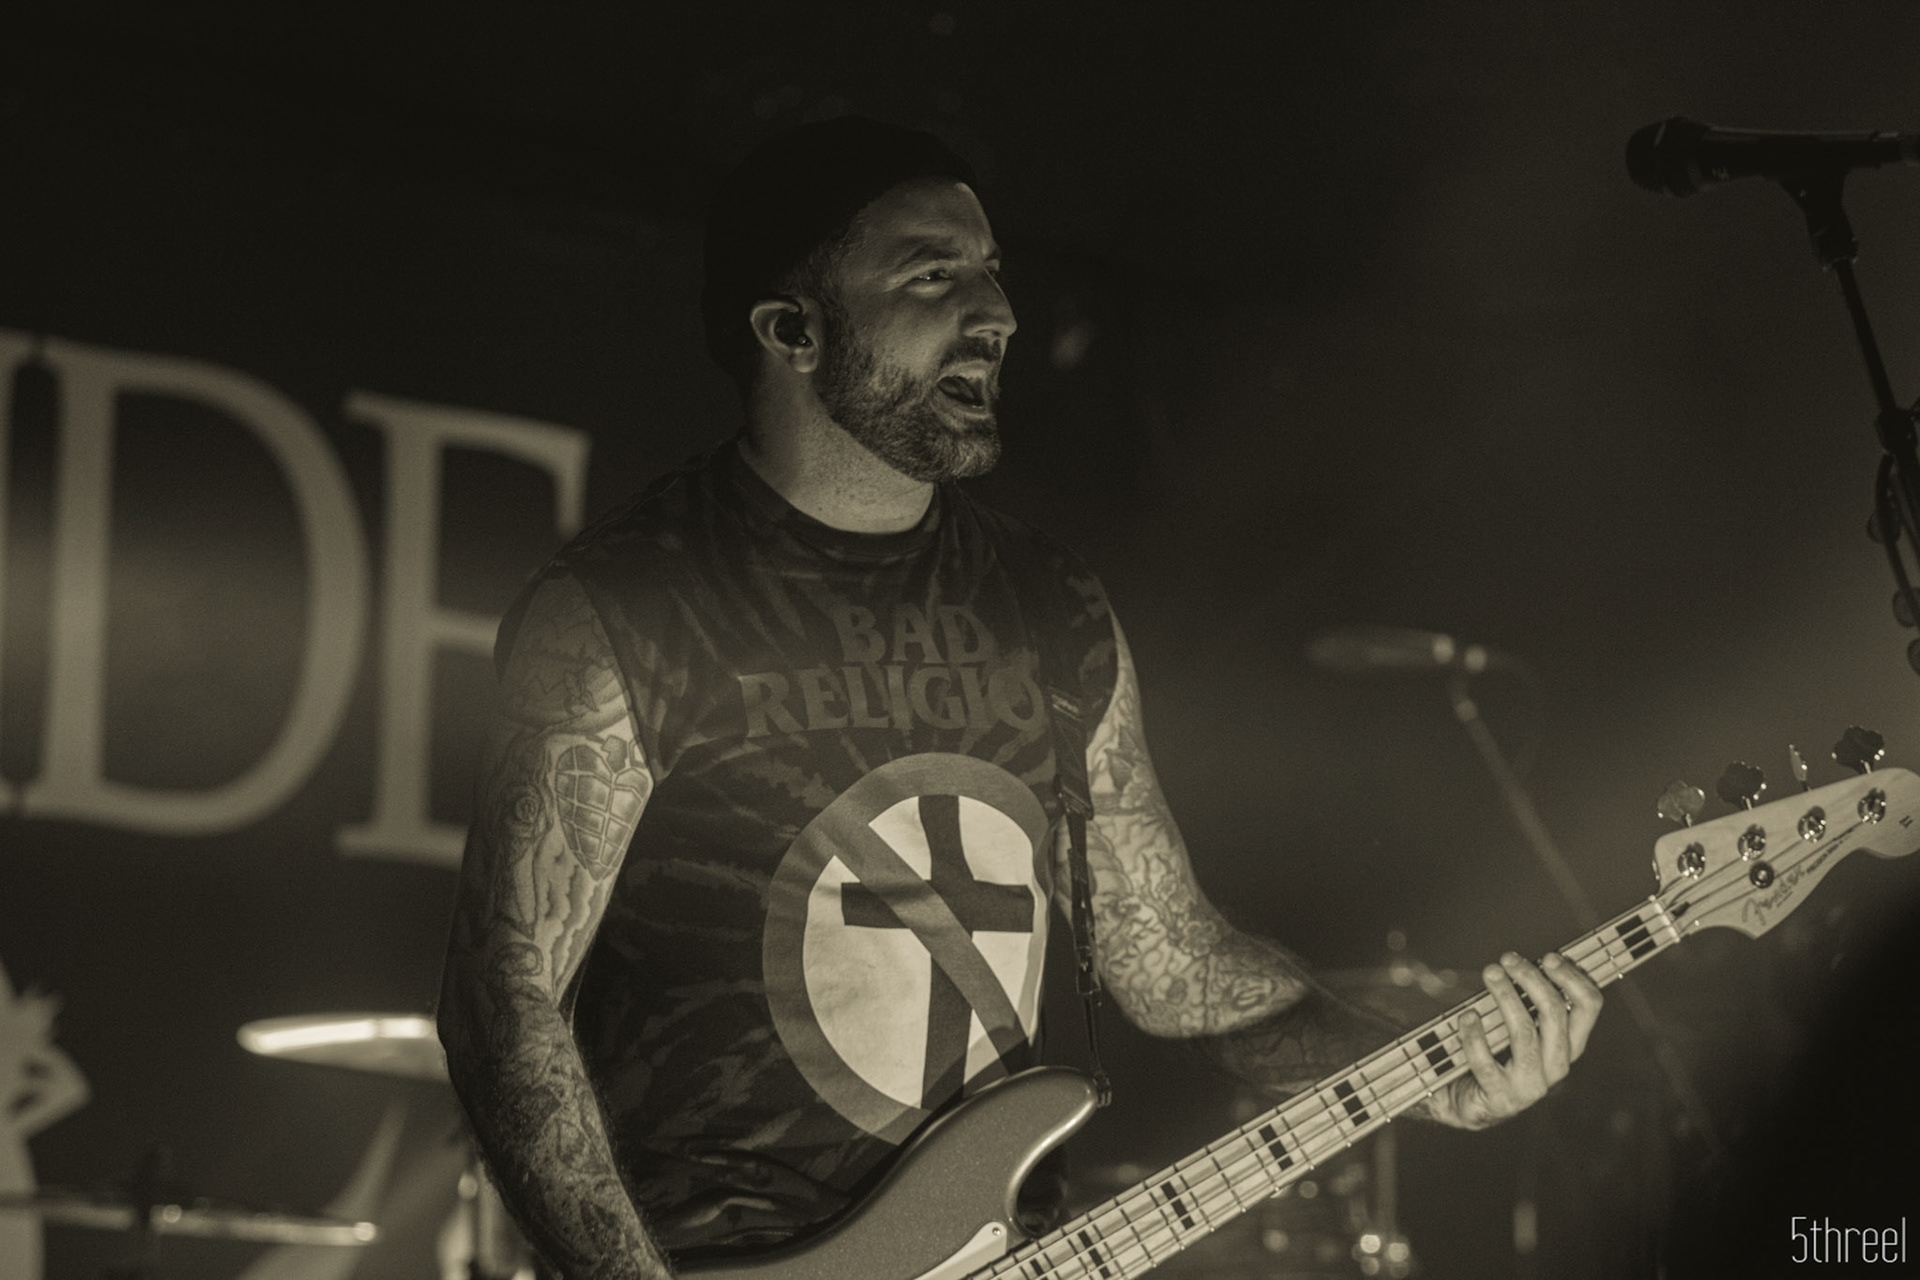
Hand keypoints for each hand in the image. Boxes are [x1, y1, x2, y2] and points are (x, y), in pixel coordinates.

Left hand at [1421, 951, 1602, 1130]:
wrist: (1469, 1100)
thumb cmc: (1496, 1052)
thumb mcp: (1519, 1024)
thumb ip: (1529, 1001)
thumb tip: (1526, 960)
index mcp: (1569, 1045)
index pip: (1588, 1008)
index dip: (1573, 978)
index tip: (1548, 957)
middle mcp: (1556, 1067)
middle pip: (1554, 1015)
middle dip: (1531, 980)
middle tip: (1507, 959)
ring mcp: (1530, 1086)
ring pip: (1524, 1034)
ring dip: (1505, 997)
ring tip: (1489, 974)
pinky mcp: (1500, 1098)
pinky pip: (1486, 1062)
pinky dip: (1474, 1034)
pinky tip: (1467, 1015)